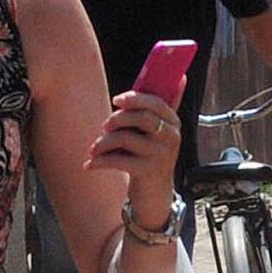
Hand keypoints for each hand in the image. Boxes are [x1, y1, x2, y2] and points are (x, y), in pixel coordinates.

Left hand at [88, 85, 181, 225]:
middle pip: (141, 117)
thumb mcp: (162, 132)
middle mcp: (171, 138)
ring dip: (103, 142)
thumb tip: (181, 77)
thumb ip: (166, 107)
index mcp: (173, 123)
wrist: (155, 195)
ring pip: (125, 137)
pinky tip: (90, 164)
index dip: (135, 98)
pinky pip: (118, 160)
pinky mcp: (147, 172)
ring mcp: (160, 155)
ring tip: (94, 149)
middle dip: (117, 118)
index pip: (156, 102)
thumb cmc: (153, 157)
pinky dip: (100, 161)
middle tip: (104, 126)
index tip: (116, 100)